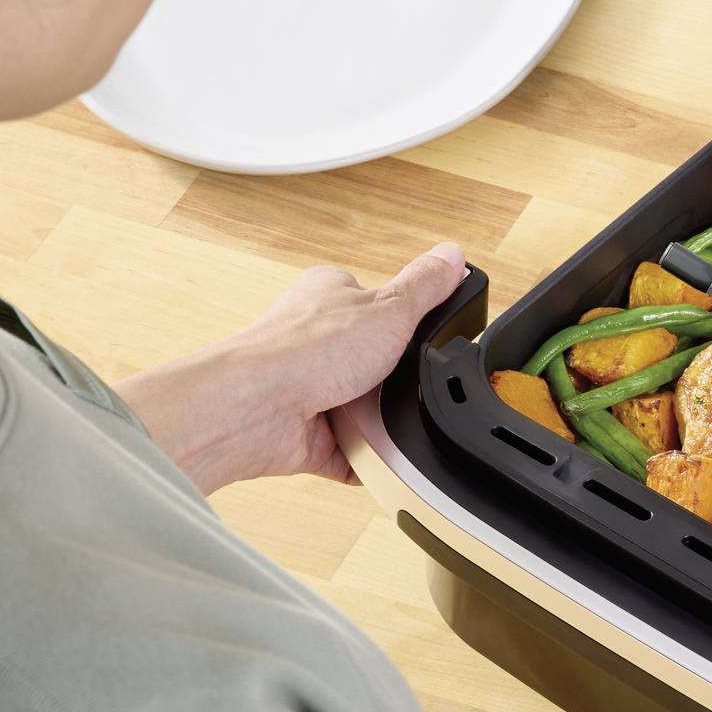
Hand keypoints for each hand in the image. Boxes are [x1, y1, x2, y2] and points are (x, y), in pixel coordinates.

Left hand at [121, 243, 468, 492]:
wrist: (258, 409)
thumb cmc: (306, 349)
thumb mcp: (390, 307)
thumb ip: (425, 285)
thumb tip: (452, 255)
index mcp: (329, 296)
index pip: (374, 299)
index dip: (403, 317)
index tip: (426, 329)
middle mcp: (313, 341)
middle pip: (373, 357)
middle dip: (395, 375)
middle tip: (411, 376)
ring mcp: (307, 388)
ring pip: (362, 405)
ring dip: (381, 416)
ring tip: (389, 414)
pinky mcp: (306, 432)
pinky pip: (349, 450)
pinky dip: (365, 456)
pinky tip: (375, 451)